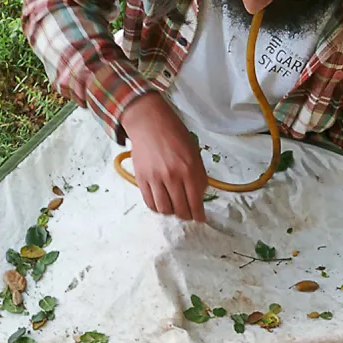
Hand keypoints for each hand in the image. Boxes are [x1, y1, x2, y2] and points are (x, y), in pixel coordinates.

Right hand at [120, 93, 208, 223]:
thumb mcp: (194, 152)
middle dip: (186, 215)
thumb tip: (199, 195)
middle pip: (180, 209)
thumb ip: (198, 174)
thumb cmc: (174, 134)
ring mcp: (155, 179)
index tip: (200, 219)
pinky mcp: (141, 179)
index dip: (199, 214)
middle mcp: (172, 177)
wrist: (149, 123)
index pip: (195, 201)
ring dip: (171, 212)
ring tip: (174, 208)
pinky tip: (161, 203)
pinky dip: (157, 207)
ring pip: (164, 209)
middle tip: (188, 214)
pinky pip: (149, 202)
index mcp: (189, 169)